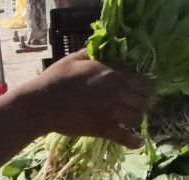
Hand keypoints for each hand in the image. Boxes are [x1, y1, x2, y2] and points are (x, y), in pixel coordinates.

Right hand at [29, 50, 154, 146]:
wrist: (41, 103)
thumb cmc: (56, 78)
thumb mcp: (76, 58)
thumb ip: (93, 52)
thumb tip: (101, 45)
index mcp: (114, 74)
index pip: (145, 82)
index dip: (147, 87)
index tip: (144, 90)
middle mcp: (118, 92)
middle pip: (145, 101)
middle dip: (144, 103)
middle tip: (138, 104)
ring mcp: (112, 111)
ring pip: (138, 118)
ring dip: (138, 119)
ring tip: (133, 119)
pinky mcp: (103, 128)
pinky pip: (125, 137)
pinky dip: (134, 141)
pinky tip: (138, 142)